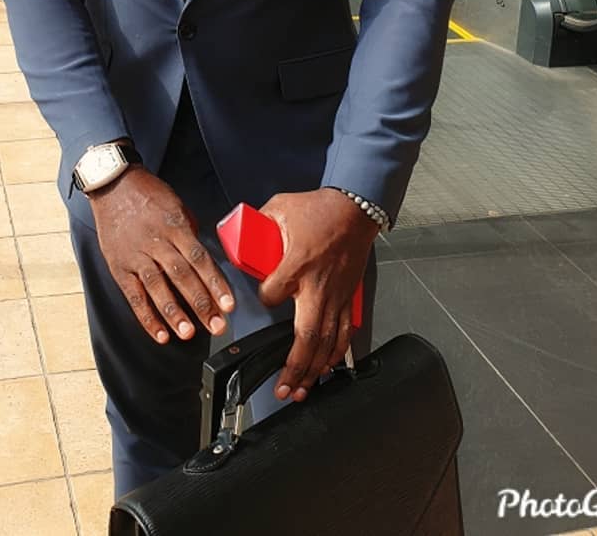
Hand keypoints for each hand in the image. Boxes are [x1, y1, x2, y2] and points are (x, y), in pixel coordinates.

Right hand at [88, 166, 235, 344]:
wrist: (112, 184)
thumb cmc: (147, 194)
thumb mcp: (176, 205)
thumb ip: (189, 233)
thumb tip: (203, 259)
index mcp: (174, 226)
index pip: (199, 258)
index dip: (215, 283)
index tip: (228, 304)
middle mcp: (156, 241)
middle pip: (182, 276)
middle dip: (201, 304)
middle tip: (217, 326)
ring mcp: (136, 255)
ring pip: (158, 288)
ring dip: (174, 314)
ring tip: (189, 333)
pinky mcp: (119, 266)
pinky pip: (134, 295)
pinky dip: (147, 317)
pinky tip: (160, 334)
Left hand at [256, 188, 378, 403]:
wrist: (355, 210)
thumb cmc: (320, 209)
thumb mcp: (280, 207)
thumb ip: (259, 222)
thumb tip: (240, 232)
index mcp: (297, 265)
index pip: (271, 295)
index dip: (264, 299)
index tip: (263, 297)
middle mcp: (317, 287)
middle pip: (306, 336)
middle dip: (294, 367)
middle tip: (283, 388)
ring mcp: (335, 296)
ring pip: (327, 342)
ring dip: (314, 370)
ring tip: (302, 389)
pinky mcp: (348, 298)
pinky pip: (344, 333)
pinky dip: (337, 354)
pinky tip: (328, 368)